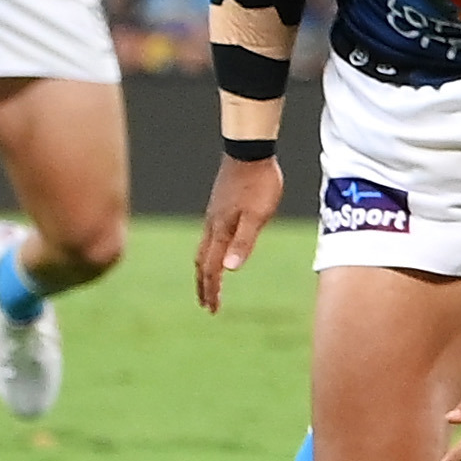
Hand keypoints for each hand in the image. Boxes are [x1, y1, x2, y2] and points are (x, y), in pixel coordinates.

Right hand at [195, 154, 283, 312]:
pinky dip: (209, 252)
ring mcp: (214, 215)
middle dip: (204, 285)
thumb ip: (244, 242)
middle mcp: (212, 225)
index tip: (213, 309)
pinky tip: (218, 250)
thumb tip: (229, 270)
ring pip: (203, 248)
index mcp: (220, 230)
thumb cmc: (259, 183)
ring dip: (205, 269)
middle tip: (207, 305)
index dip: (212, 289)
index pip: (211, 267)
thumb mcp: (258, 216)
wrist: (249, 151)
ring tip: (209, 283)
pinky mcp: (219, 206)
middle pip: (202, 261)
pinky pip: (209, 236)